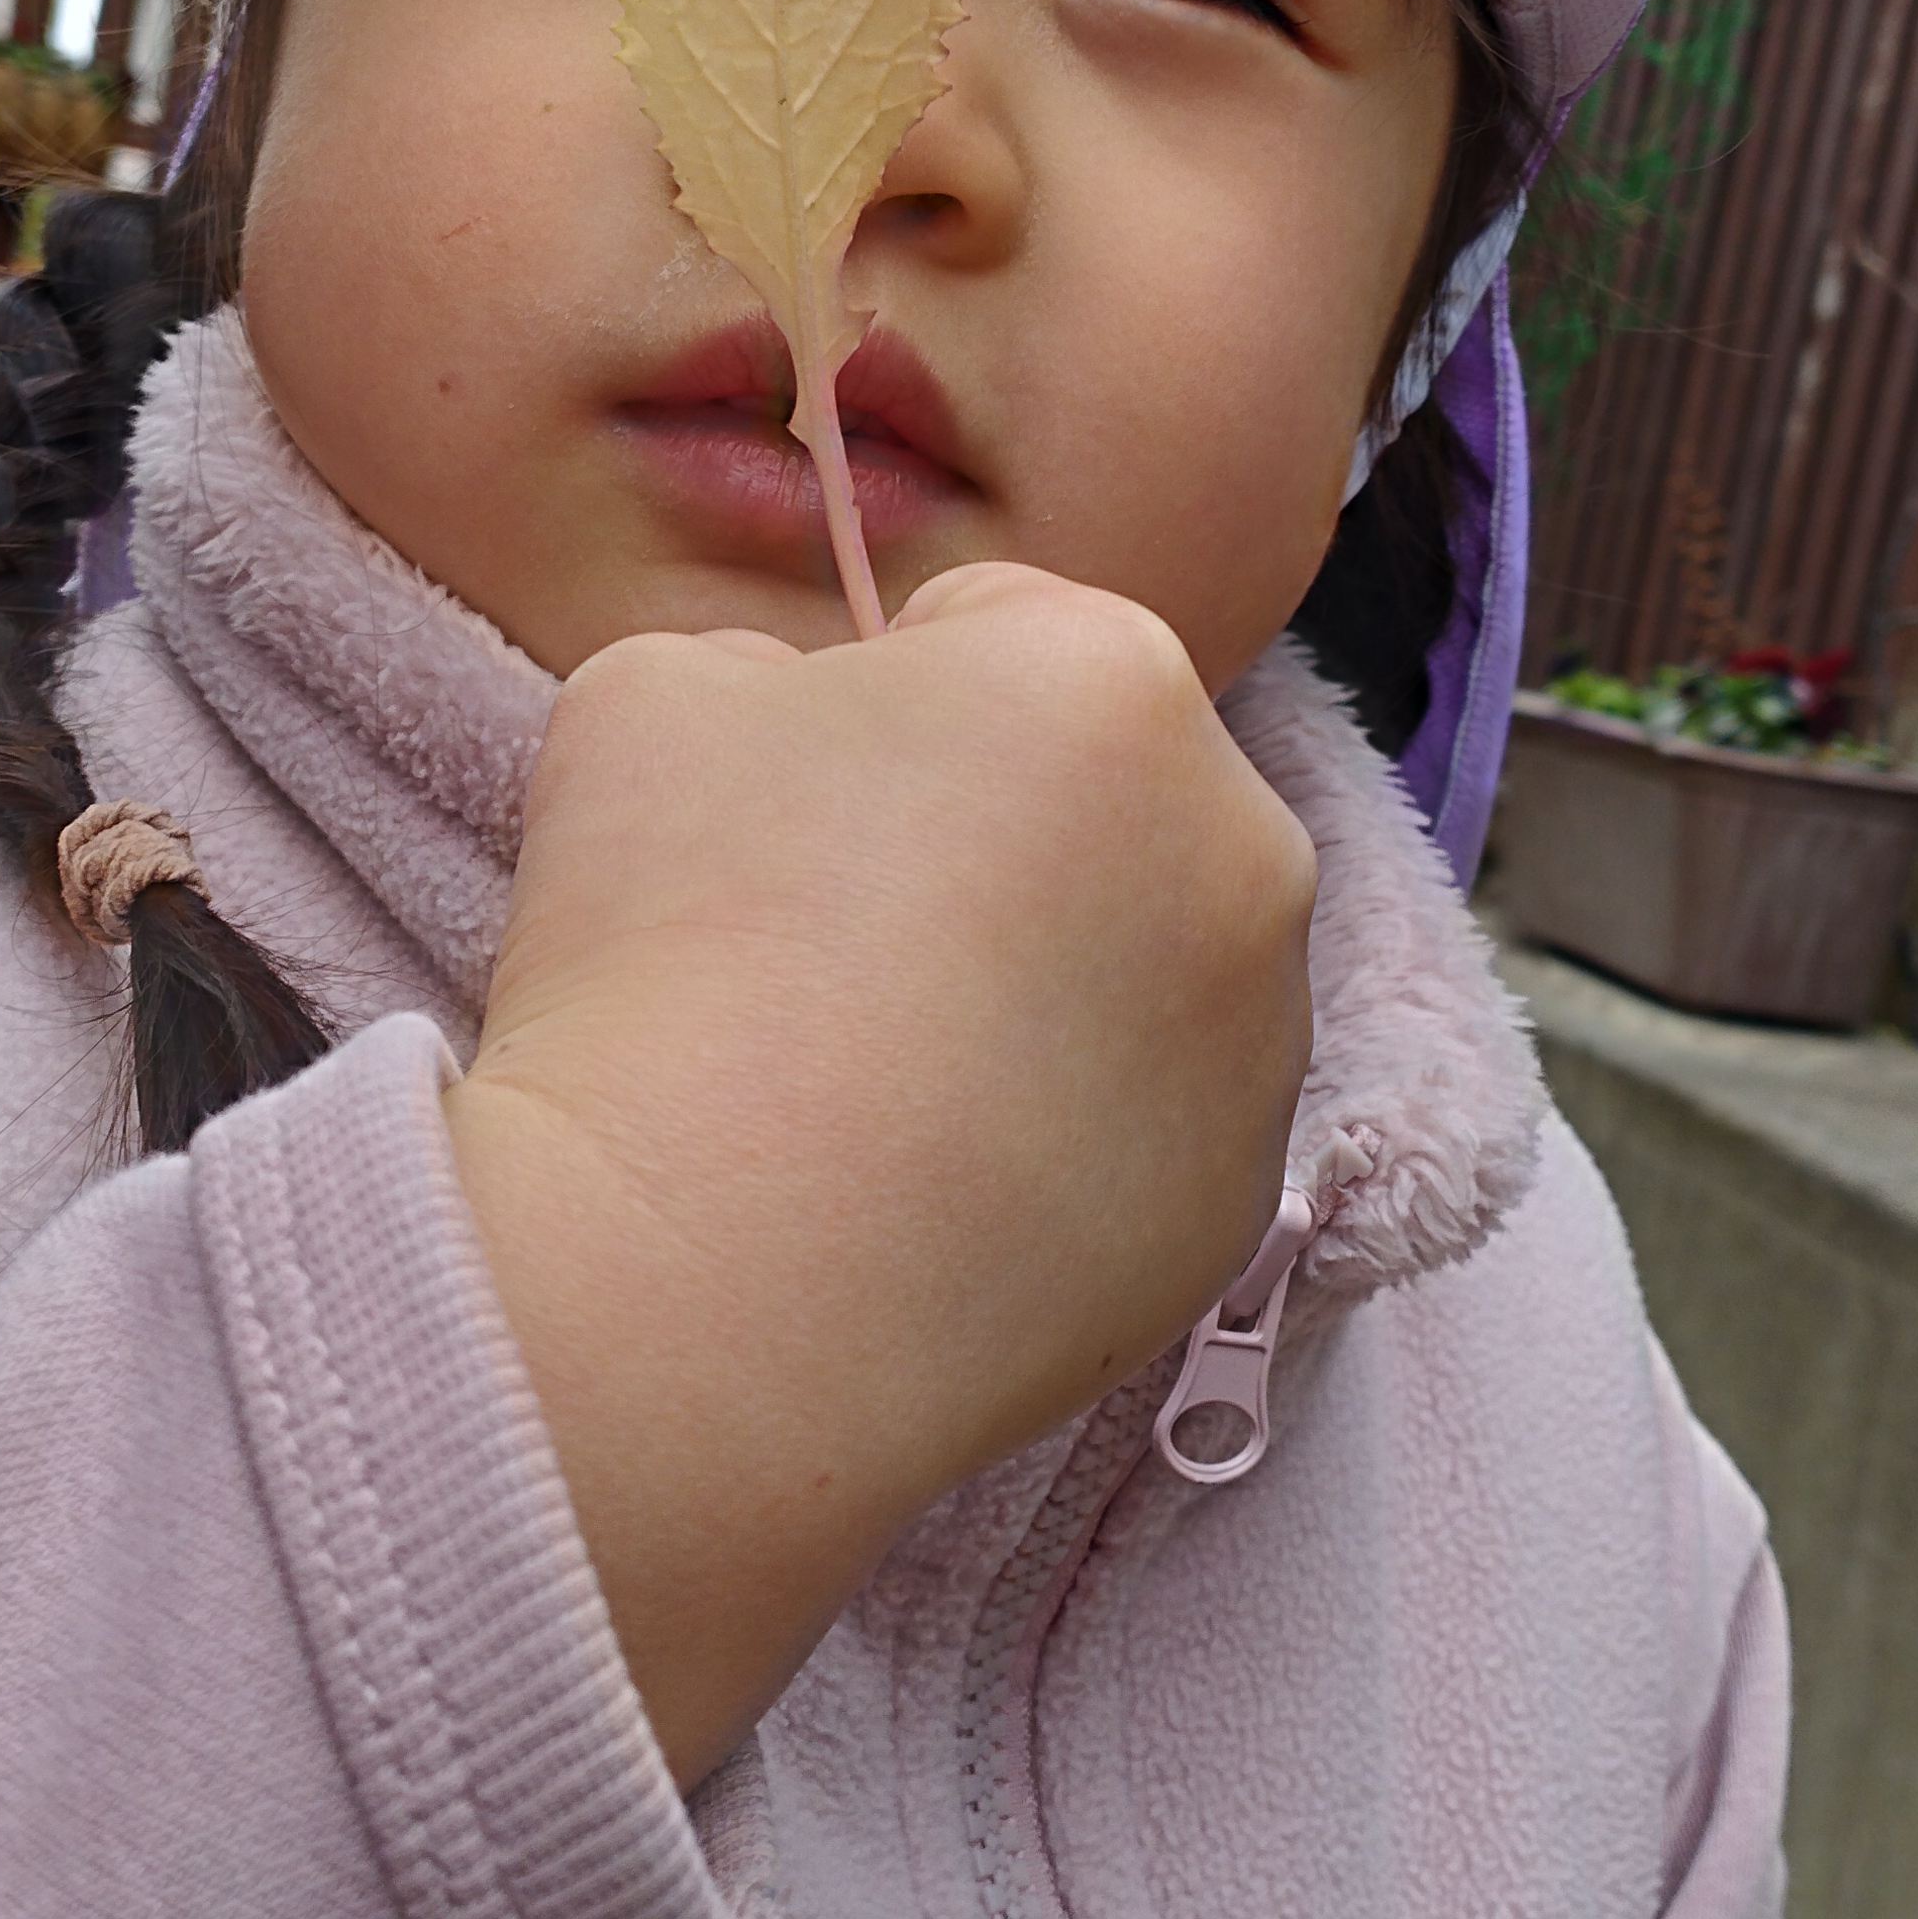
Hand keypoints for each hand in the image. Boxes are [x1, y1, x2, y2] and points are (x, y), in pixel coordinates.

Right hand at [442, 565, 1316, 1782]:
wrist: (707, 1285)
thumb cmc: (674, 946)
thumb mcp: (654, 692)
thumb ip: (766, 668)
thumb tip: (816, 738)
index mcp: (1118, 675)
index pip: (990, 633)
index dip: (865, 706)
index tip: (780, 811)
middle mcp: (1244, 843)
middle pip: (1090, 798)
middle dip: (983, 840)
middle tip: (820, 947)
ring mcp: (1263, 1043)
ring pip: (1130, 963)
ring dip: (1034, 988)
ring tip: (867, 1083)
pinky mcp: (1235, 1209)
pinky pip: (1138, 1125)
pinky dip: (1054, 1139)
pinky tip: (921, 1186)